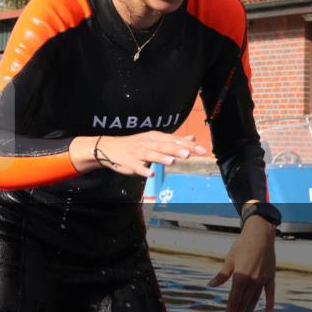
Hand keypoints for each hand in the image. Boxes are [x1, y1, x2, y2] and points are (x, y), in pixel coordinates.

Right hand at [70, 132, 206, 175]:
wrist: (108, 148)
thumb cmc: (135, 145)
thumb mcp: (154, 140)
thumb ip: (173, 141)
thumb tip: (192, 138)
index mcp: (155, 138)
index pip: (174, 140)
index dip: (189, 145)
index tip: (203, 150)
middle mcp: (147, 143)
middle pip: (164, 146)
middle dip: (177, 150)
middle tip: (190, 154)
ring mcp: (137, 152)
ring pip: (151, 154)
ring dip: (161, 158)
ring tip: (172, 161)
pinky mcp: (128, 162)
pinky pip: (136, 166)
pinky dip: (143, 170)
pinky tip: (150, 174)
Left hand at [208, 213, 276, 311]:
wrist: (260, 235)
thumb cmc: (242, 245)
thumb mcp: (229, 259)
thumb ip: (222, 275)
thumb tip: (211, 285)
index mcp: (240, 277)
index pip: (233, 299)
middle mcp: (252, 281)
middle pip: (244, 303)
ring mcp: (262, 280)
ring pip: (255, 300)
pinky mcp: (270, 277)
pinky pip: (269, 293)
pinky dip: (269, 303)